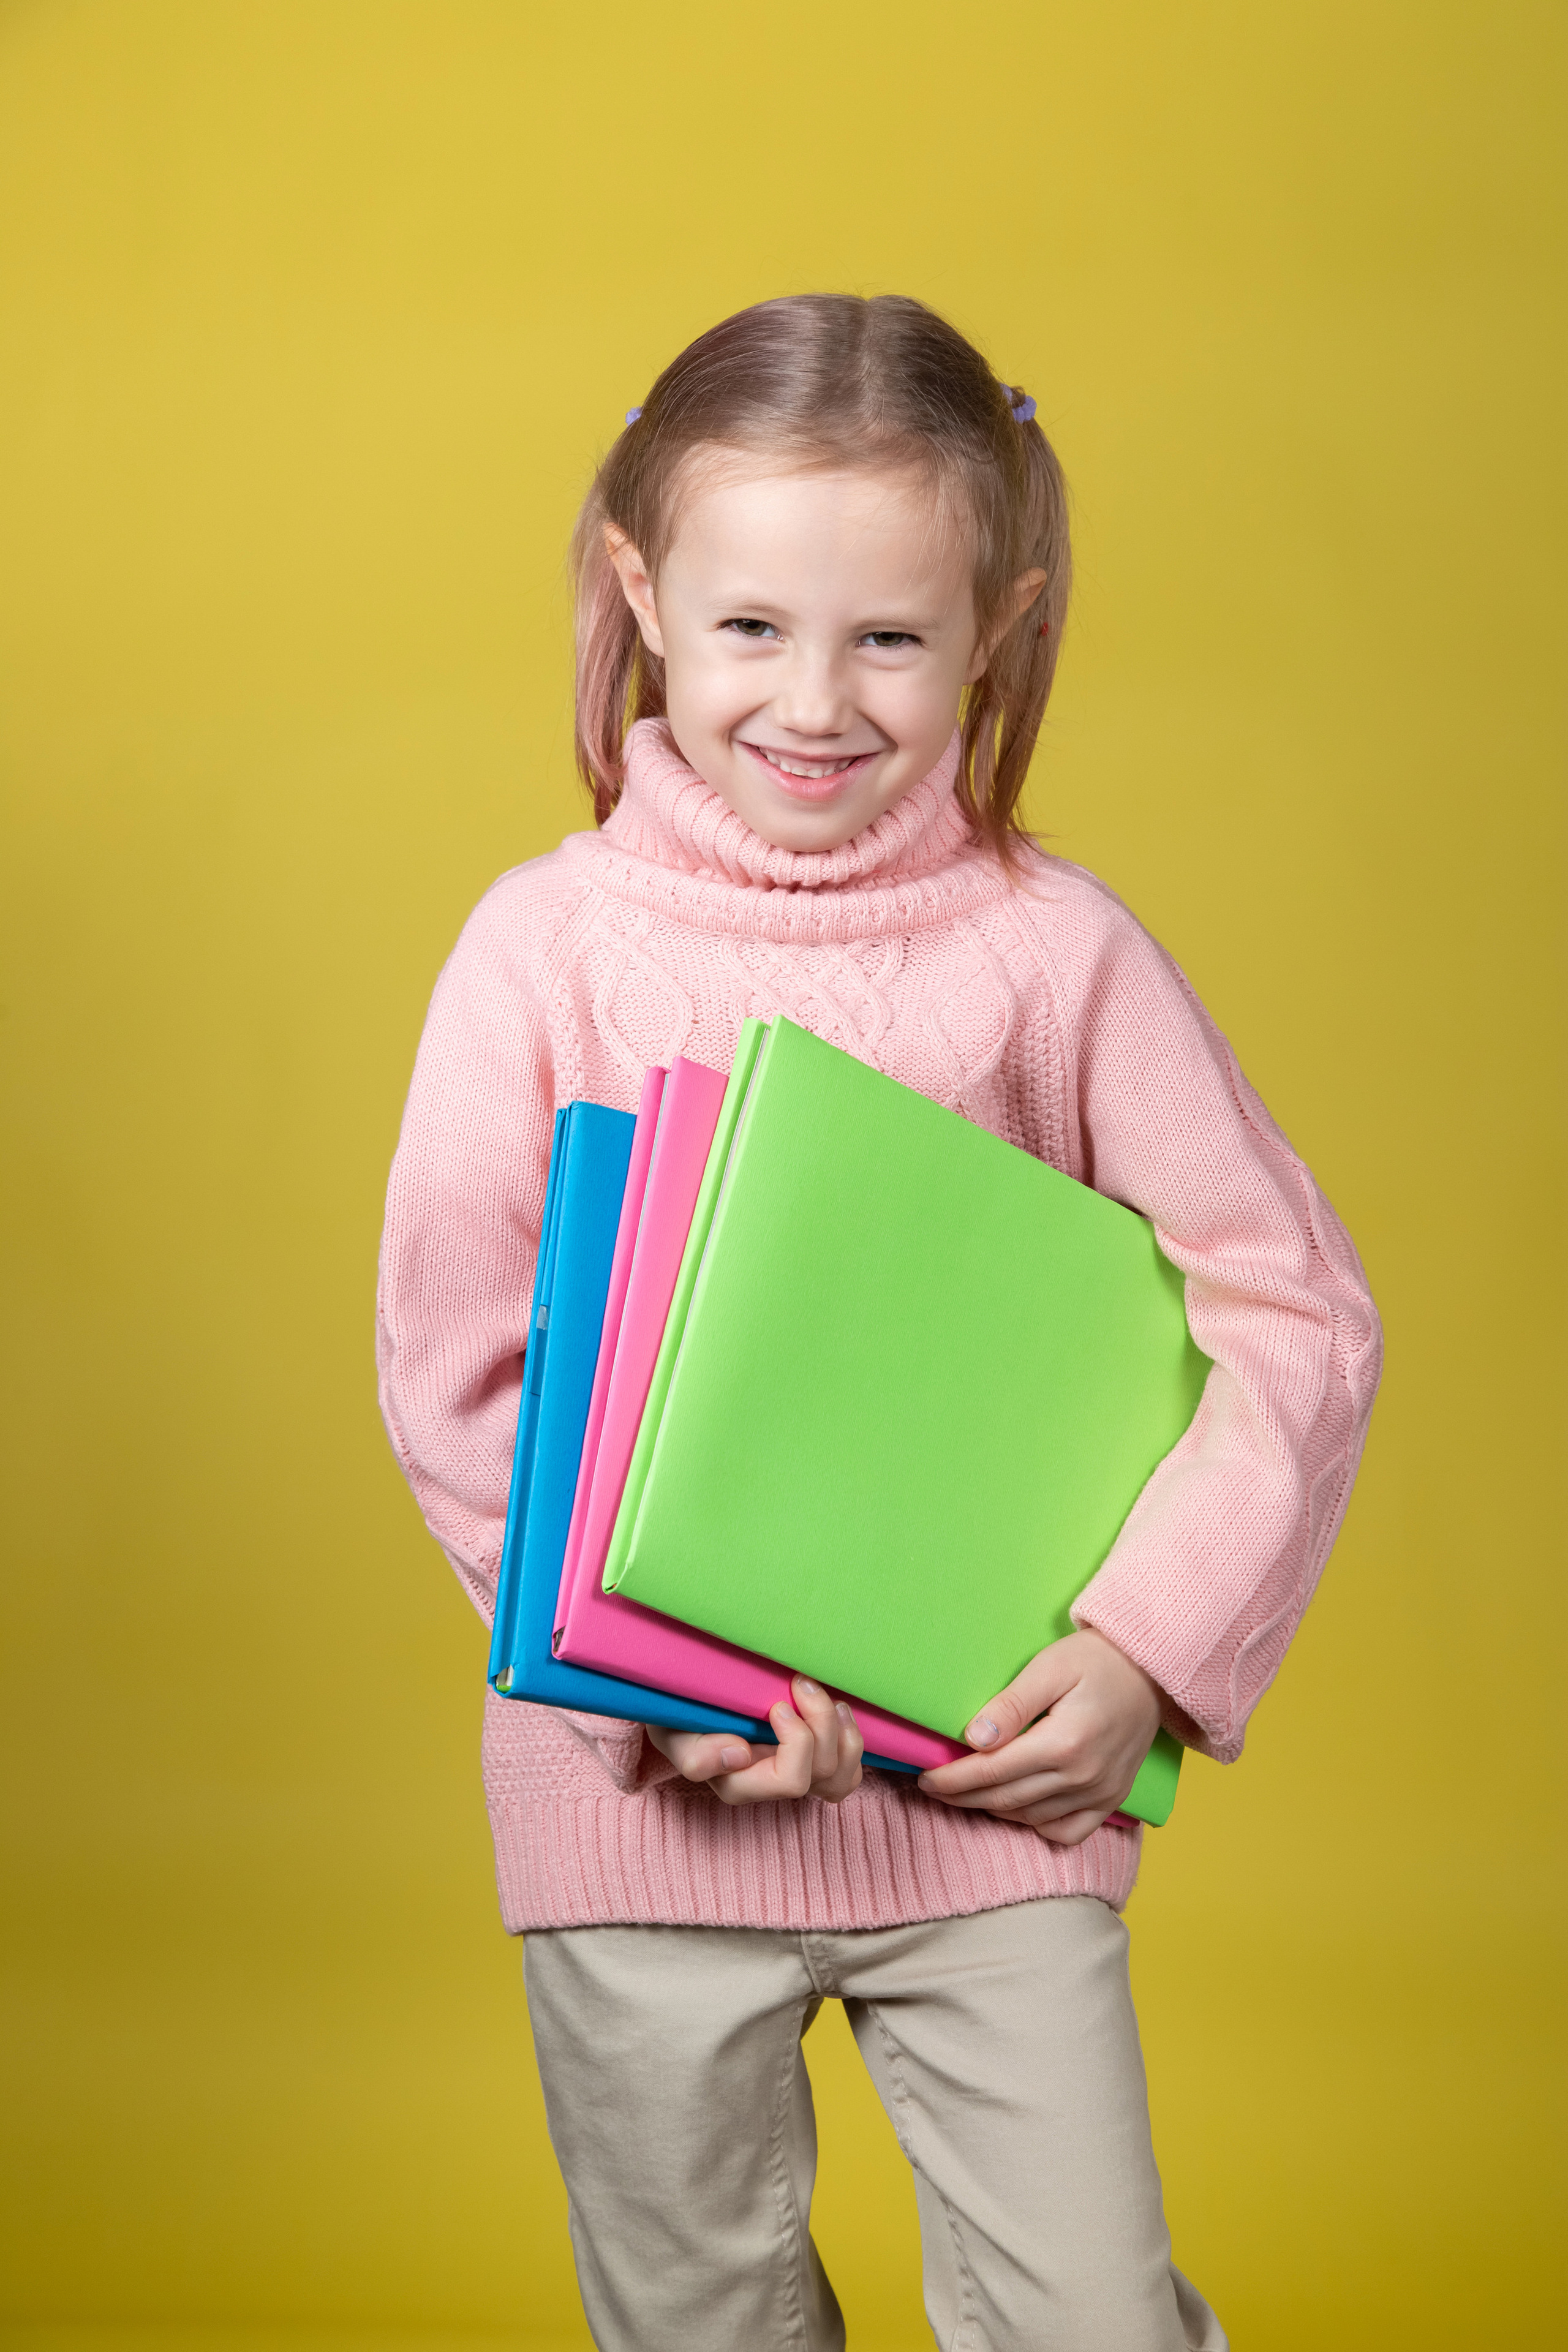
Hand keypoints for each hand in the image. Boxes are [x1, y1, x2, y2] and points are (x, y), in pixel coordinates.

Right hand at [646, 1676, 863, 1804]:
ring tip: (825, 1696)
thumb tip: (739, 1755)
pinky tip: (837, 1711)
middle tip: (802, 1683)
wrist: (685, 1701)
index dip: (796, 1742)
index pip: (789, 1780)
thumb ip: (696, 1754)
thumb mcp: (672, 1732)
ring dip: (843, 1732)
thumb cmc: (679, 1717)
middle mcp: (771, 1785)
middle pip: (822, 1773)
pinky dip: (851, 1742)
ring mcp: (796, 1776)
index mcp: (740, 1783)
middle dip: (821, 1722)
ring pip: (841, 1776)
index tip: (778, 1704)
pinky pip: (848, 1773)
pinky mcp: (813, 1763)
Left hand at [916, 1628, 1161, 1844]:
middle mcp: (1083, 1777)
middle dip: (963, 1797)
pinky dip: (1036, 1826)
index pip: (992, 1772)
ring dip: (993, 1810)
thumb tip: (973, 1739)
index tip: (925, 1777)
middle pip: (1006, 1799)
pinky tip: (1015, 1808)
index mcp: (1064, 1743)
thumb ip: (1010, 1706)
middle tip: (933, 1788)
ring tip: (966, 1794)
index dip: (953, 1778)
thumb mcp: (1049, 1667)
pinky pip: (1067, 1832)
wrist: (1151, 1669)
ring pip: (1031, 1818)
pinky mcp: (1112, 1799)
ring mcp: (1101, 1793)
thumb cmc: (1097, 1660)